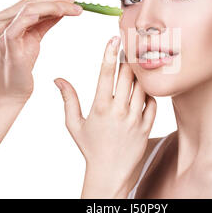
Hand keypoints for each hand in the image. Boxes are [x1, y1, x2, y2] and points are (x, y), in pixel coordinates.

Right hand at [0, 0, 82, 103]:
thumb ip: (44, 22)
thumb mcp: (34, 38)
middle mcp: (1, 21)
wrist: (9, 92)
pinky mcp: (8, 43)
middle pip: (31, 0)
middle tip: (76, 3)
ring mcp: (3, 31)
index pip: (31, 0)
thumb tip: (60, 9)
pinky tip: (60, 14)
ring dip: (55, 6)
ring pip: (30, 8)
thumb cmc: (20, 67)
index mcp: (7, 19)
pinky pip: (24, 21)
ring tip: (74, 9)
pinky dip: (43, 14)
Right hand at [54, 36, 156, 197]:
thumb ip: (68, 99)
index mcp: (100, 108)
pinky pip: (153, 102)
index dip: (109, 53)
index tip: (113, 38)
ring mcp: (136, 119)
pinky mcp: (147, 126)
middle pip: (128, 74)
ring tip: (135, 66)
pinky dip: (150, 92)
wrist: (110, 174)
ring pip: (142, 86)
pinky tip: (144, 89)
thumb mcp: (74, 125)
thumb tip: (58, 79)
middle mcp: (119, 111)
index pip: (106, 73)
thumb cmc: (90, 148)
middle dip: (127, 59)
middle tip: (127, 49)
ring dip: (139, 74)